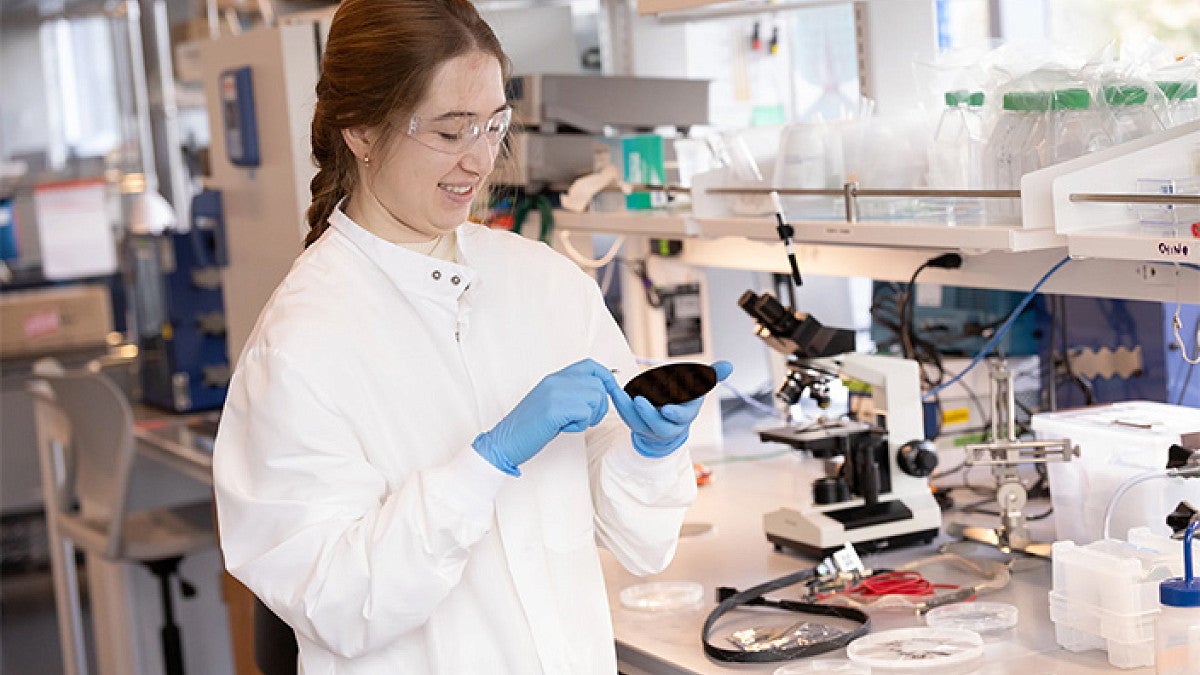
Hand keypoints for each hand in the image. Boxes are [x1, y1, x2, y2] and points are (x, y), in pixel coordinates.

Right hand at [473, 359, 616, 475]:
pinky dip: (579, 426)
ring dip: (590, 416)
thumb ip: (571, 393)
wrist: (505, 441)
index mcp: (555, 378)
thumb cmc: (529, 427)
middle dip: (600, 406)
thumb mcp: (550, 402)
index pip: (590, 366)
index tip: (610, 392)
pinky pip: (585, 413)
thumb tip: (599, 393)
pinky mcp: (555, 408)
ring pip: (596, 398)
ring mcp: (555, 392)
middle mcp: (556, 380)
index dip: (606, 377)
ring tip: (571, 424)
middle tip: (584, 420)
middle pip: (598, 385)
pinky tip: (563, 429)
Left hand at [606, 361, 732, 457]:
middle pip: (659, 425)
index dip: (674, 413)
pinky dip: (620, 406)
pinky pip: (627, 418)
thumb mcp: (698, 387)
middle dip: (649, 414)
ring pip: (639, 423)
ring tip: (623, 396)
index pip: (681, 417)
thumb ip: (711, 376)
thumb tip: (729, 365)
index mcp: (684, 416)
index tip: (666, 408)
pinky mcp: (637, 425)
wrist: (671, 420)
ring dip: (629, 410)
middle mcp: (668, 425)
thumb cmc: (684, 401)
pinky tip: (614, 392)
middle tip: (640, 401)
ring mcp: (651, 427)